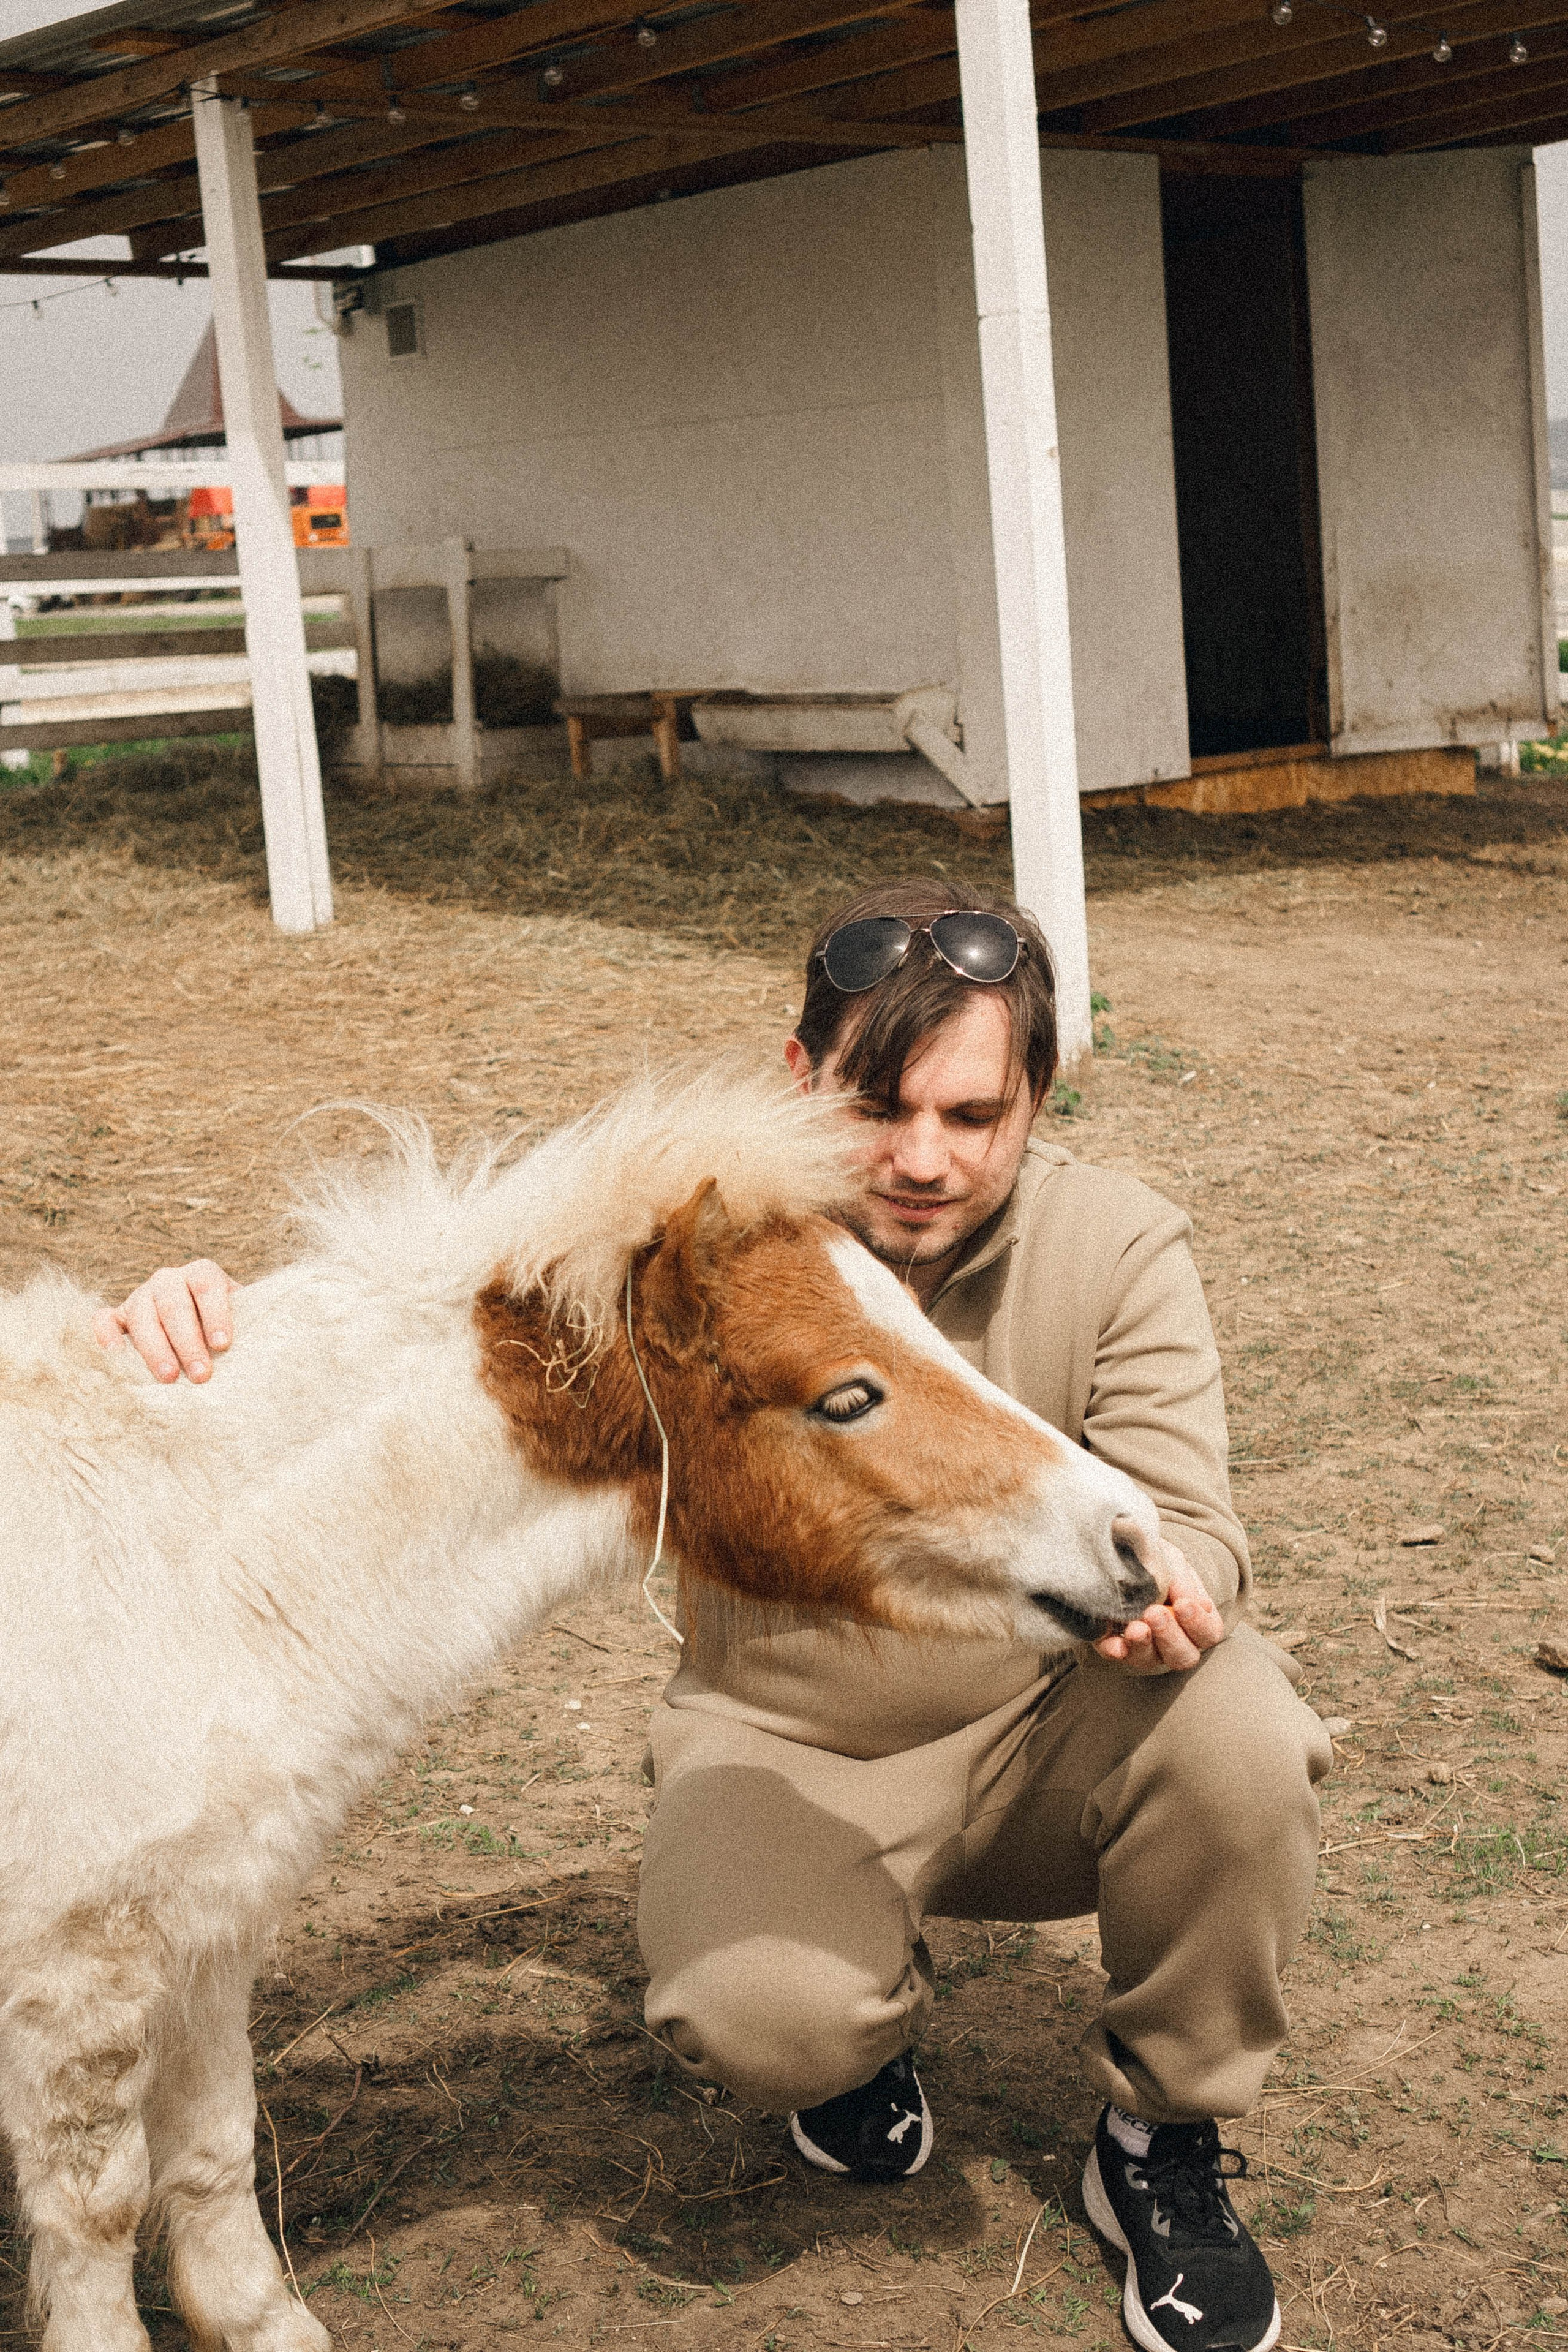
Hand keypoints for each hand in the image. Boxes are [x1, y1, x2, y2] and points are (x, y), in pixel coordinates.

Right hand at [92, 1259, 236, 1383]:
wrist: (200, 1334)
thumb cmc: (224, 1333)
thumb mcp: (241, 1322)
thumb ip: (249, 1328)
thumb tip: (260, 1351)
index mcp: (201, 1274)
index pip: (207, 1285)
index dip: (216, 1314)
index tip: (223, 1346)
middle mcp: (168, 1280)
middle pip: (174, 1304)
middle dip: (188, 1342)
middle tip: (201, 1375)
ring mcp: (140, 1296)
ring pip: (142, 1314)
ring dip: (155, 1348)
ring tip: (169, 1378)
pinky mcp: (118, 1317)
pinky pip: (104, 1320)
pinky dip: (106, 1334)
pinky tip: (117, 1355)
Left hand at [1093, 1546, 1224, 1675]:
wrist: (1119, 1554)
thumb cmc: (1155, 1560)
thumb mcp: (1171, 1561)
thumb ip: (1182, 1579)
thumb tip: (1193, 1601)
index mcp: (1196, 1620)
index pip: (1209, 1633)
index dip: (1198, 1624)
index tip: (1182, 1605)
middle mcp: (1174, 1641)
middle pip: (1184, 1656)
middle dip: (1170, 1636)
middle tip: (1155, 1613)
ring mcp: (1146, 1648)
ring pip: (1149, 1660)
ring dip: (1143, 1645)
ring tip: (1135, 1628)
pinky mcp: (1115, 1646)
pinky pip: (1115, 1655)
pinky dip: (1115, 1650)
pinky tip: (1115, 1645)